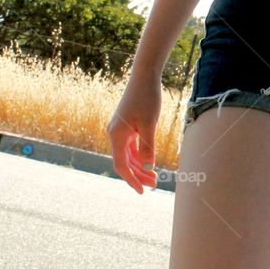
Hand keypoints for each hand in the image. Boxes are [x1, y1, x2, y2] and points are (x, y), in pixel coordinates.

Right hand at [108, 71, 162, 194]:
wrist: (144, 76)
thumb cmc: (147, 98)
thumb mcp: (149, 123)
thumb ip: (147, 146)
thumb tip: (147, 167)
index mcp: (116, 136)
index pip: (121, 165)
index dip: (131, 180)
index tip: (142, 191)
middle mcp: (115, 135)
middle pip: (124, 162)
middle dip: (138, 175)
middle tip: (154, 185)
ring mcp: (120, 130)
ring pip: (128, 155)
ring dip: (139, 167)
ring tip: (154, 178)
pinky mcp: (126, 126)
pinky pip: (130, 147)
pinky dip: (139, 156)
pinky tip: (148, 161)